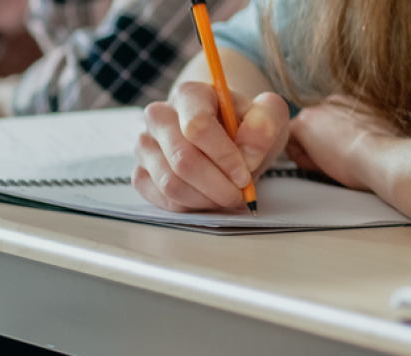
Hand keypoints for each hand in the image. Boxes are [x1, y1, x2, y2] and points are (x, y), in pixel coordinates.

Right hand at [134, 82, 289, 211]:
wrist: (227, 134)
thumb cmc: (246, 124)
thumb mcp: (269, 116)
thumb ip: (265, 125)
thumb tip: (247, 154)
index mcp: (189, 94)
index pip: (197, 127)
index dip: (224, 157)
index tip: (245, 175)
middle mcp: (159, 115)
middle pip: (183, 160)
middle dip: (218, 186)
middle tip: (240, 194)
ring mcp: (145, 144)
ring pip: (171, 184)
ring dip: (206, 199)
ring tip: (227, 196)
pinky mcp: (141, 172)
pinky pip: (162, 199)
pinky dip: (191, 206)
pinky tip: (209, 198)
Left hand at [283, 94, 399, 190]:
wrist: (381, 155)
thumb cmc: (387, 154)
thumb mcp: (382, 138)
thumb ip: (370, 136)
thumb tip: (369, 146)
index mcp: (354, 104)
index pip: (333, 125)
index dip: (336, 145)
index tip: (345, 157)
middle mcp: (334, 102)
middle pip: (316, 129)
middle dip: (321, 147)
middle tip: (336, 164)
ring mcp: (317, 111)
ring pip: (303, 137)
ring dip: (312, 153)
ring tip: (331, 166)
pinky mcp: (303, 123)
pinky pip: (291, 144)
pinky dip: (302, 158)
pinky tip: (320, 165)